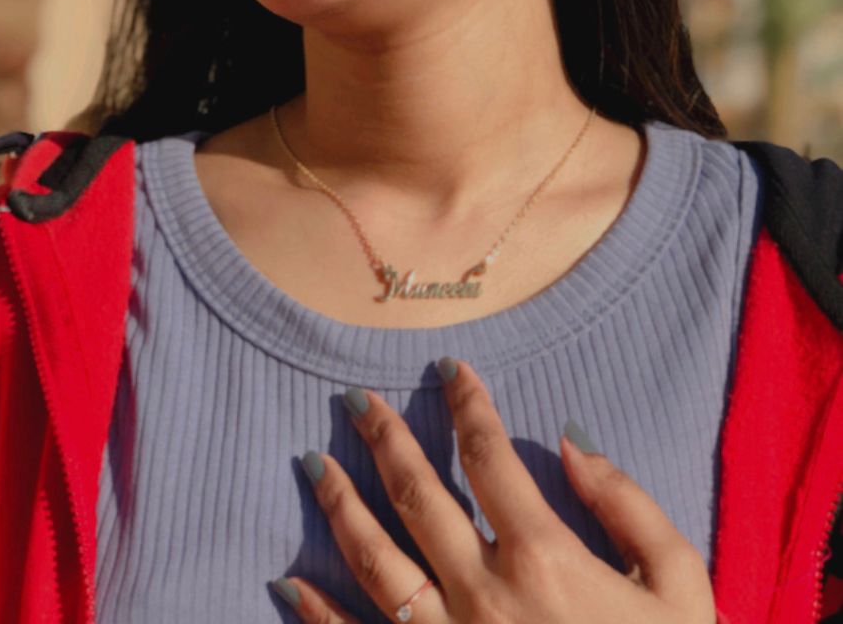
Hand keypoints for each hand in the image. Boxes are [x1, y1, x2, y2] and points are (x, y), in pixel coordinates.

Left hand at [273, 357, 716, 622]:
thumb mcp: (680, 585)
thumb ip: (628, 504)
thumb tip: (572, 442)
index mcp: (543, 559)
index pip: (489, 457)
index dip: (469, 404)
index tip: (451, 369)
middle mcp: (483, 594)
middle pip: (418, 496)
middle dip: (384, 439)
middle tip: (356, 400)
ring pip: (375, 562)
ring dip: (340, 505)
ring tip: (313, 463)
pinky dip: (318, 614)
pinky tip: (287, 582)